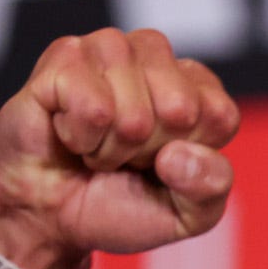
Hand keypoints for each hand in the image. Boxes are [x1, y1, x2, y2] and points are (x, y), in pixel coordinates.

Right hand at [0, 28, 241, 268]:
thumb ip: (211, 187)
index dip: (188, 157)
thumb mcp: (187, 215)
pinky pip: (93, 107)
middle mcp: (155, 57)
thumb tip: (179, 154)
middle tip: (123, 157)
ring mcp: (109, 49)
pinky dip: (81, 138)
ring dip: (112, 148)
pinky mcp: (64, 56)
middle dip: (148, 152)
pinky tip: (68, 133)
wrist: (49, 219)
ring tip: (95, 146)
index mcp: (196, 87)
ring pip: (134, 111)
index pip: (219, 115)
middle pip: (180, 110)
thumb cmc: (119, 207)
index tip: (161, 165)